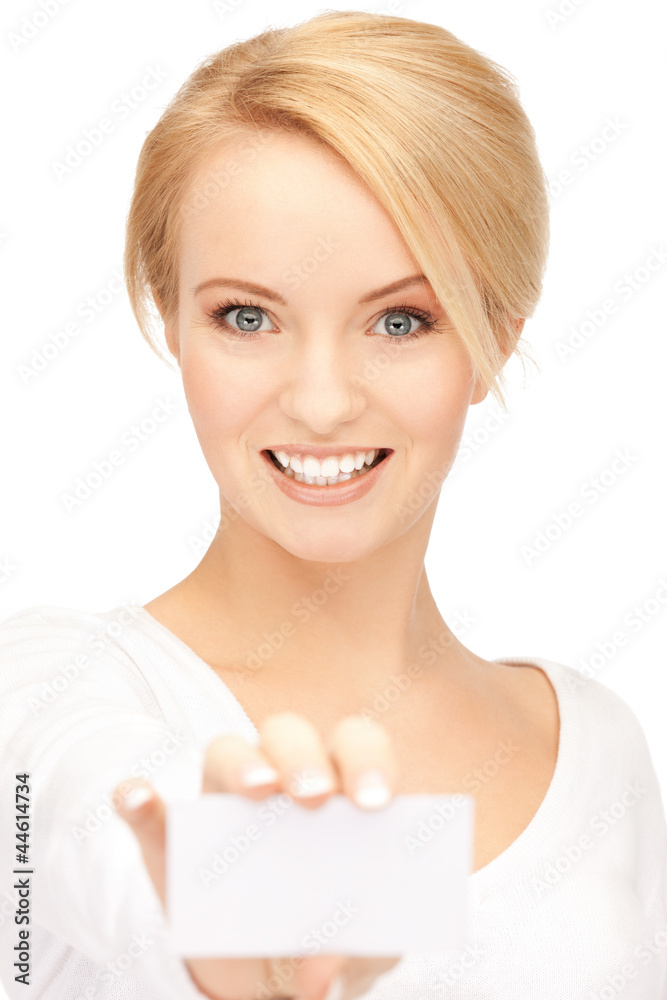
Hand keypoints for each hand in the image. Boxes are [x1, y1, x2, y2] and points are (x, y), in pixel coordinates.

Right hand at [114, 712, 401, 999]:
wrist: (265, 976)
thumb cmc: (328, 940)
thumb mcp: (353, 954)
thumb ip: (353, 956)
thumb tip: (324, 972)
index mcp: (338, 791)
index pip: (355, 746)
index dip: (368, 761)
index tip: (374, 802)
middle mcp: (279, 778)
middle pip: (290, 735)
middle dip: (304, 757)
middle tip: (315, 799)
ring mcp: (219, 801)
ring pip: (225, 751)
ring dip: (240, 763)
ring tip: (258, 792)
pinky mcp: (167, 836)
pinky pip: (147, 808)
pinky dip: (138, 800)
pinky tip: (138, 798)